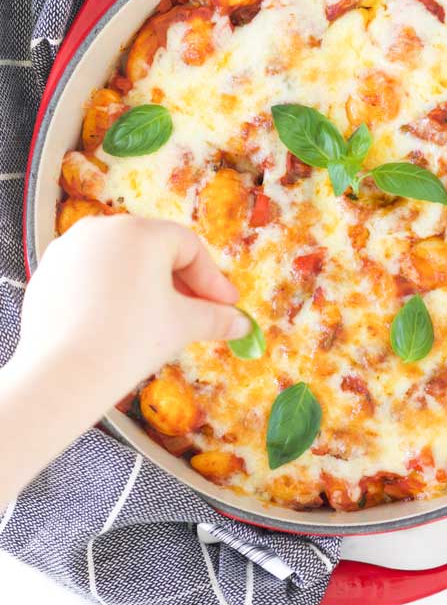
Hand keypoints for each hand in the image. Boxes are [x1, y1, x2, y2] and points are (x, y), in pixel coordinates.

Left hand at [14, 214, 249, 403]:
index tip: (225, 305)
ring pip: (120, 262)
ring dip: (145, 286)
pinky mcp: (48, 274)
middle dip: (180, 282)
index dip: (212, 279)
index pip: (188, 247)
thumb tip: (241, 322)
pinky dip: (110, 294)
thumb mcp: (181, 326)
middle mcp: (101, 229)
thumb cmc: (128, 341)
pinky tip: (118, 324)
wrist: (62, 375)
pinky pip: (90, 277)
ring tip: (156, 321)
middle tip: (196, 313)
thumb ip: (216, 317)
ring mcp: (68, 249)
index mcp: (139, 232)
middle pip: (154, 250)